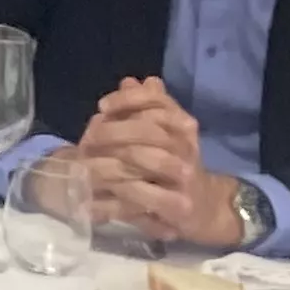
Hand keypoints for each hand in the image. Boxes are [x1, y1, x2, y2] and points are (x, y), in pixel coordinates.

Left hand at [72, 80, 204, 233]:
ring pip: (152, 160)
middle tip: (88, 138)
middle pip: (151, 131)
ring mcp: (186, 178)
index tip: (102, 106)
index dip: (128, 100)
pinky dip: (121, 188)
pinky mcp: (178, 206)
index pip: (159, 102)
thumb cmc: (171, 165)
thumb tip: (130, 82)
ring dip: (114, 159)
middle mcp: (189, 149)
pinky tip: (104, 188)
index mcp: (184, 126)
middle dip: (114, 132)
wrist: (201, 208)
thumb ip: (145, 107)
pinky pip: (146, 193)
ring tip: (89, 162)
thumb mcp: (160, 134)